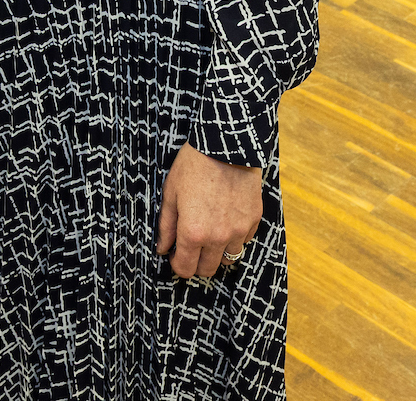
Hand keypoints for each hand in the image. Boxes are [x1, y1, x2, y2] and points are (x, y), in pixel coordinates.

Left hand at [156, 143, 262, 279]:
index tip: (175, 255)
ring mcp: (239, 230)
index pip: (185, 268)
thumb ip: (166, 225)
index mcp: (193, 232)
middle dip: (196, 262)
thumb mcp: (171, 193)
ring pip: (227, 258)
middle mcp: (218, 237)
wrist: (226, 145)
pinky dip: (234, 238)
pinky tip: (225, 221)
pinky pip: (243, 241)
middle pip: (207, 269)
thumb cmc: (193, 166)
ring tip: (209, 233)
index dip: (177, 265)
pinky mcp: (253, 220)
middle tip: (191, 246)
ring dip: (216, 252)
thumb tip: (162, 248)